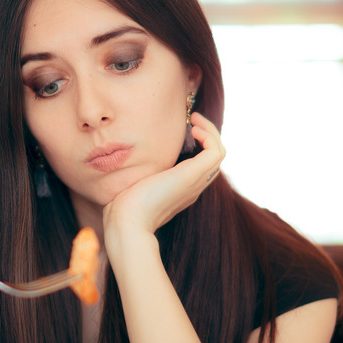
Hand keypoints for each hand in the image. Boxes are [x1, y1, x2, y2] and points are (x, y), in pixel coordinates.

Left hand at [103, 112, 225, 237]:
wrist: (127, 221)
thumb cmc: (123, 207)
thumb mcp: (135, 185)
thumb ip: (140, 175)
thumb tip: (129, 161)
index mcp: (181, 190)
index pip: (201, 166)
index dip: (198, 145)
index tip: (184, 131)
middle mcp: (192, 187)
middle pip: (214, 158)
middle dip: (207, 135)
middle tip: (192, 120)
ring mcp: (195, 182)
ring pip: (219, 153)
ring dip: (210, 132)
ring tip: (194, 120)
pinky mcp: (192, 176)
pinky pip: (216, 151)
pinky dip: (209, 136)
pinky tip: (193, 129)